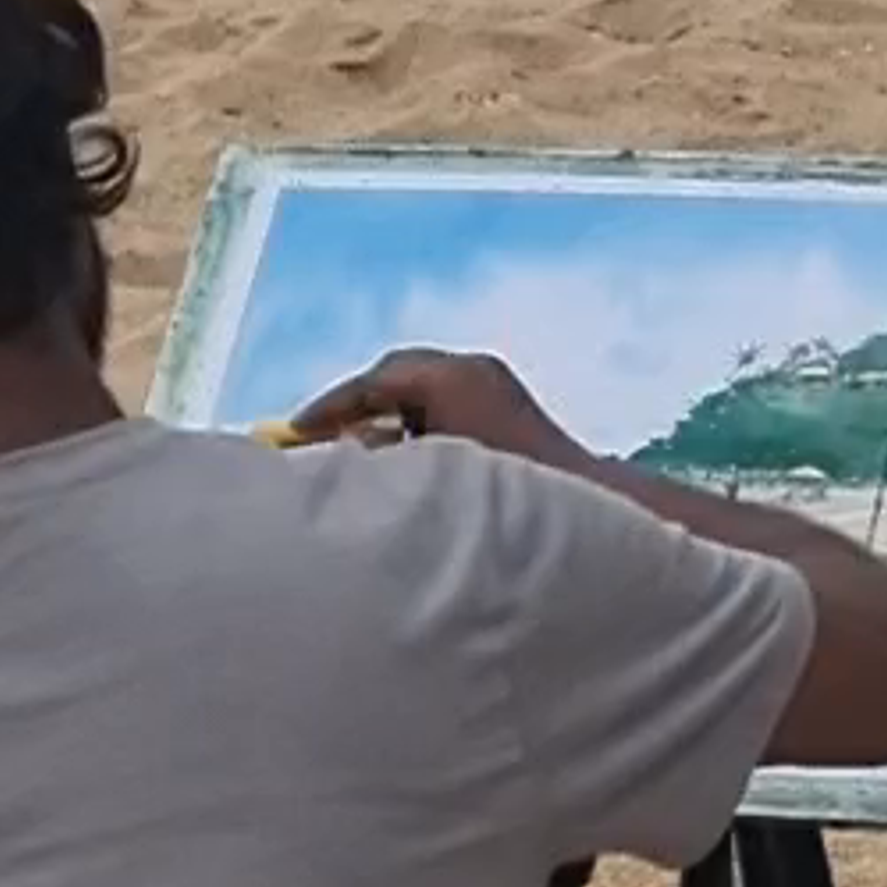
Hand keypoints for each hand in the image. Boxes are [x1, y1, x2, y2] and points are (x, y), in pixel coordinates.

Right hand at [282, 348, 593, 471]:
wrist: (592, 515)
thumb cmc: (510, 499)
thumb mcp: (430, 480)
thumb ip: (379, 465)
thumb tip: (341, 458)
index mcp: (451, 378)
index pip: (372, 382)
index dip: (328, 408)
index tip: (293, 434)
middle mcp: (473, 371)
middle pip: (396, 378)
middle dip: (355, 407)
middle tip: (317, 439)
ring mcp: (494, 387)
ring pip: (421, 392)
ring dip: (388, 418)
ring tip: (354, 456)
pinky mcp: (507, 410)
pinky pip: (446, 407)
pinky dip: (418, 428)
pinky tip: (405, 468)